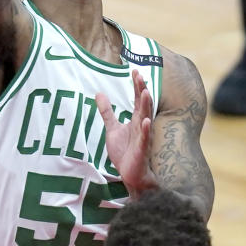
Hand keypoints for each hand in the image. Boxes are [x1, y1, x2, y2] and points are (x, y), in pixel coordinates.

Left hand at [96, 70, 159, 195]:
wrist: (130, 174)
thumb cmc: (125, 152)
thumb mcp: (112, 129)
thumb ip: (107, 112)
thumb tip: (99, 94)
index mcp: (136, 120)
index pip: (137, 99)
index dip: (136, 85)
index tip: (135, 71)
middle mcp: (141, 125)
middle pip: (143, 104)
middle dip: (142, 90)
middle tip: (140, 75)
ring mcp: (143, 137)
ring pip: (146, 118)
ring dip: (146, 105)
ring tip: (145, 92)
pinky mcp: (141, 149)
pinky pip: (144, 138)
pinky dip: (146, 130)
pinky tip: (146, 120)